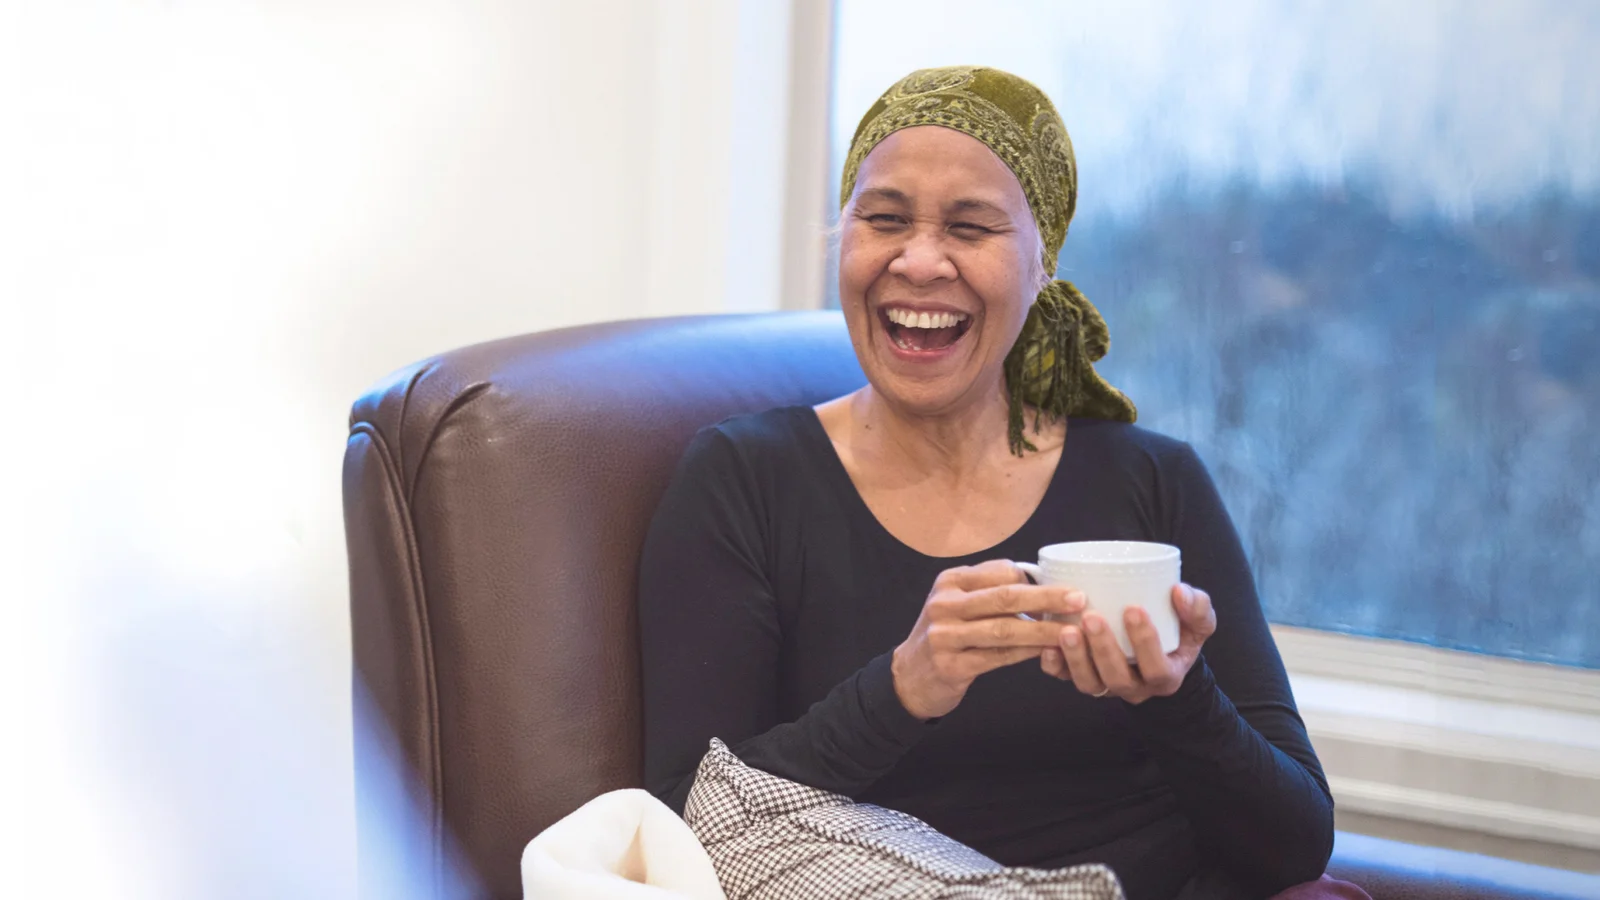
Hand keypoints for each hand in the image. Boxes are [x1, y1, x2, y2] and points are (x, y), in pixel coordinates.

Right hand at [892, 560, 1084, 719]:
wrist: (910, 676)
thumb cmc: (946, 635)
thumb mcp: (957, 603)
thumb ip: (990, 590)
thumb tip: (1041, 584)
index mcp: (950, 581)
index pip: (1000, 572)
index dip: (1035, 580)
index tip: (1064, 586)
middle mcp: (944, 604)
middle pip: (1004, 597)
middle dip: (1046, 598)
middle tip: (1079, 600)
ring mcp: (944, 636)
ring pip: (1004, 629)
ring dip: (1042, 630)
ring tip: (1071, 631)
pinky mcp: (950, 665)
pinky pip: (998, 657)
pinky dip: (1026, 653)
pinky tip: (1046, 652)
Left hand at [1039, 583, 1215, 703]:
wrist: (1160, 653)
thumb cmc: (1177, 633)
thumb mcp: (1197, 624)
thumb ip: (1197, 608)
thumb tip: (1179, 591)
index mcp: (1165, 676)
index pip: (1157, 669)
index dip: (1145, 643)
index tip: (1133, 609)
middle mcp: (1135, 687)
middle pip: (1118, 679)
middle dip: (1104, 649)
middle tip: (1092, 617)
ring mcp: (1106, 685)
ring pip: (1089, 683)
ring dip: (1076, 658)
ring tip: (1067, 630)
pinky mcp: (1083, 677)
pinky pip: (1065, 679)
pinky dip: (1055, 665)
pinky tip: (1047, 646)